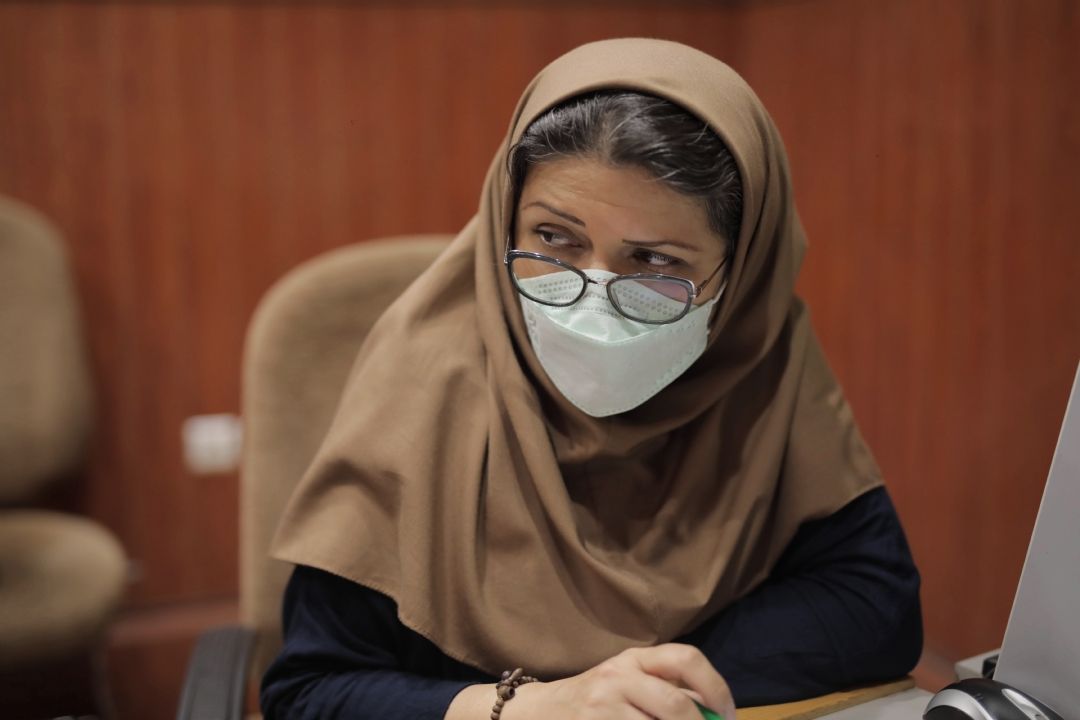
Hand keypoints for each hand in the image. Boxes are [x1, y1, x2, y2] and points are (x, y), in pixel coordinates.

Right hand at [505, 644, 734, 719]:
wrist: (542, 711)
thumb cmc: (597, 699)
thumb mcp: (629, 682)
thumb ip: (668, 691)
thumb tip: (717, 714)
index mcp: (635, 658)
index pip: (686, 658)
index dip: (717, 688)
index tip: (728, 715)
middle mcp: (619, 676)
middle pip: (677, 704)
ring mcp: (604, 705)